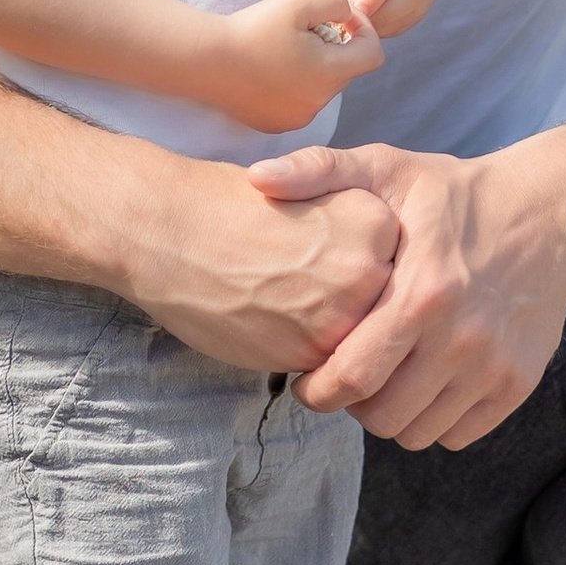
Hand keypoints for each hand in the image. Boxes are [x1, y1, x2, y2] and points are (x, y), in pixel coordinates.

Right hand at [132, 155, 402, 370]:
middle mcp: (370, 267)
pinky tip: (269, 324)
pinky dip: (304, 355)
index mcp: (376, 218)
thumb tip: (386, 284)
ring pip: (360, 343)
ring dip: (334, 336)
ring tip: (287, 307)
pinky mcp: (310, 353)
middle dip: (355, 308)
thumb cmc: (229, 205)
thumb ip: (355, 237)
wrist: (166, 230)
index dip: (363, 270)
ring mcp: (343, 315)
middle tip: (307, 290)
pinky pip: (327, 368)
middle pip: (385, 308)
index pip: (398, 265)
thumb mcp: (310, 196)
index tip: (329, 262)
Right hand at [209, 0, 385, 134]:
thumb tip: (350, 9)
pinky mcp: (275, 124)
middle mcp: (319, 102)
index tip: (339, 15)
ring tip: (283, 47)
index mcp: (330, 74)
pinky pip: (298, 103)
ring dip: (314, 66)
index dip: (364, 29)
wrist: (204, 61)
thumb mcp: (299, 1)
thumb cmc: (252, 29)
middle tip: (306, 27)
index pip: (373, 54)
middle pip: (346, 71)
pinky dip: (293, 85)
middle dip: (336, 46)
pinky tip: (267, 68)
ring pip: (321, 88)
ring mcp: (296, 117)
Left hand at [244, 134, 565, 449]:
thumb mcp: (388, 166)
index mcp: (422, 293)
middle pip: (381, 416)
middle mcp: (462, 339)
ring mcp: (494, 366)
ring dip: (390, 415)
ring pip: (418, 433)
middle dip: (348, 405)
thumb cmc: (456, 193)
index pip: (352, 378)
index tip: (305, 376)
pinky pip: (458, 434)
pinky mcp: (518, 383)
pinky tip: (421, 384)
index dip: (316, 390)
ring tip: (380, 380)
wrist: (550, 211)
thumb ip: (319, 171)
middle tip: (340, 378)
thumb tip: (257, 178)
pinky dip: (433, 421)